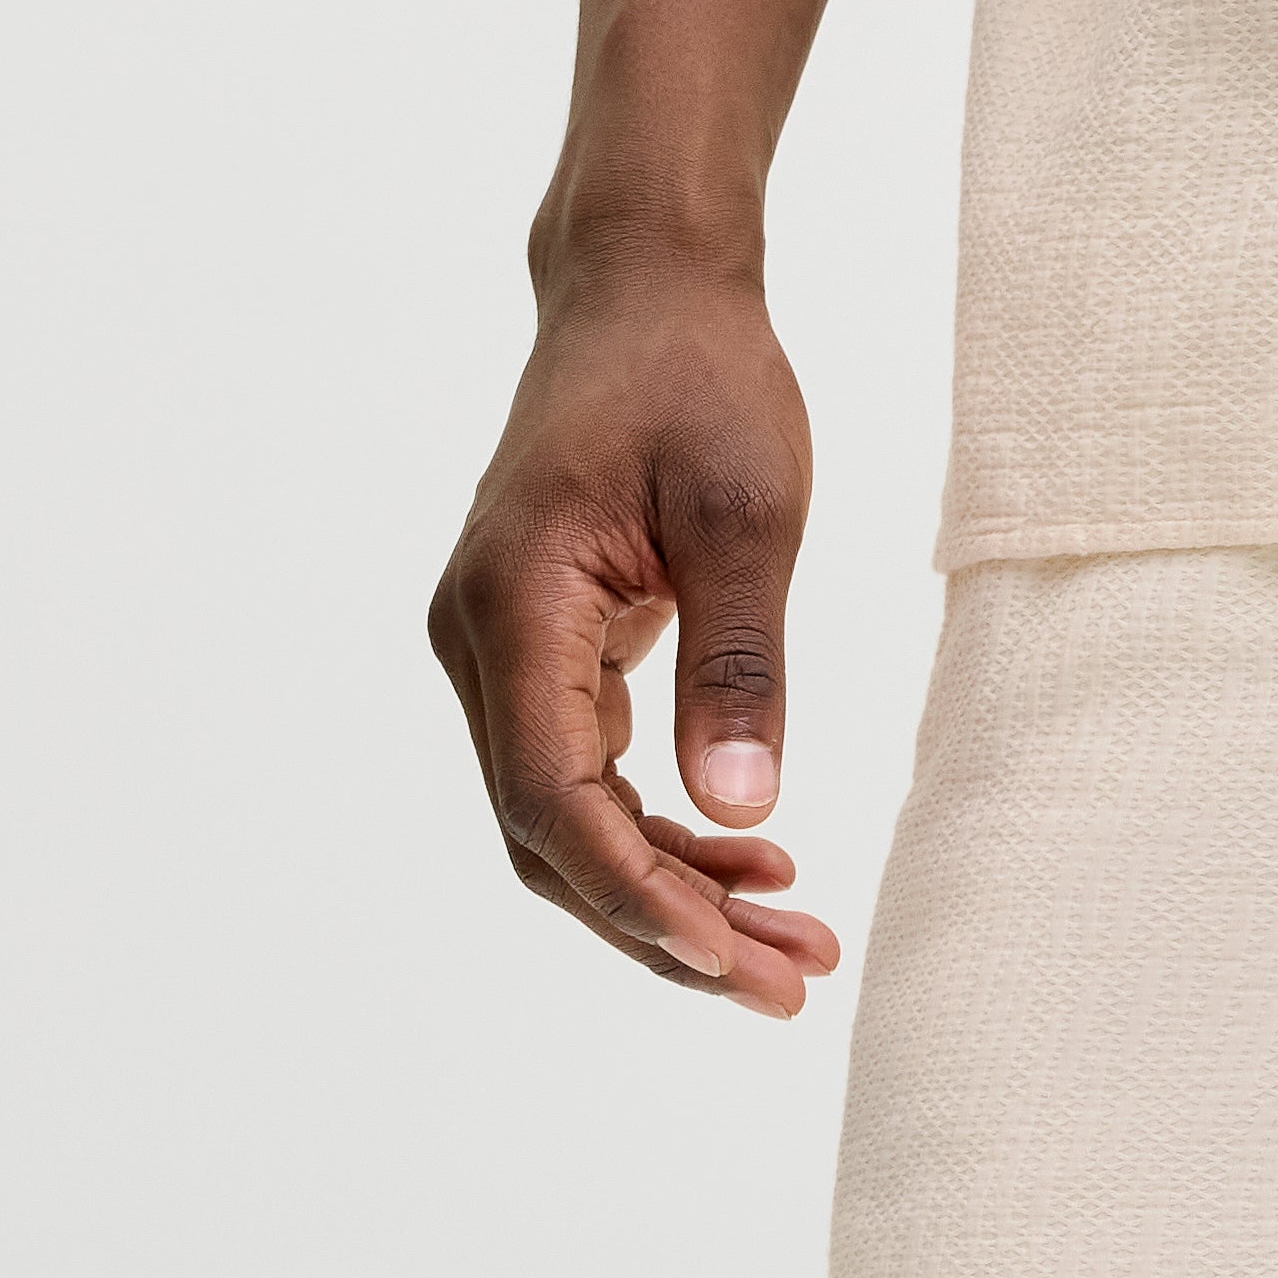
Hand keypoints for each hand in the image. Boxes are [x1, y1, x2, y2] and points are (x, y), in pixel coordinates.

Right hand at [428, 261, 843, 1018]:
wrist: (645, 289)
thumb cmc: (699, 377)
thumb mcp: (747, 516)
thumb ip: (740, 664)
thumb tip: (742, 807)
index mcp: (512, 603)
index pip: (556, 800)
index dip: (639, 897)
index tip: (732, 961)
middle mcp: (479, 640)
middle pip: (555, 841)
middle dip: (669, 929)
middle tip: (792, 988)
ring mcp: (500, 654)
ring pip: (571, 829)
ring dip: (677, 899)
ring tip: (798, 948)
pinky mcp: (540, 658)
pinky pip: (590, 785)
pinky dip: (667, 841)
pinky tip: (759, 868)